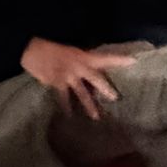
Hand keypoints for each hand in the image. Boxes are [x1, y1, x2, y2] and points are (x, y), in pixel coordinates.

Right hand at [20, 38, 134, 119]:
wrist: (33, 49)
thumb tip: (92, 71)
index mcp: (83, 56)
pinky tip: (69, 116)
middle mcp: (78, 66)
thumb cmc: (52, 49)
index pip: (105, 57)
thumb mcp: (71, 51)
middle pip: (96, 78)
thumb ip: (82, 61)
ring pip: (82, 92)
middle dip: (106, 88)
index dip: (119, 59)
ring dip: (89, 105)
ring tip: (96, 117)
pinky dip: (65, 107)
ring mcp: (68, 75)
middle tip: (116, 98)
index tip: (134, 61)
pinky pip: (63, 98)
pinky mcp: (56, 82)